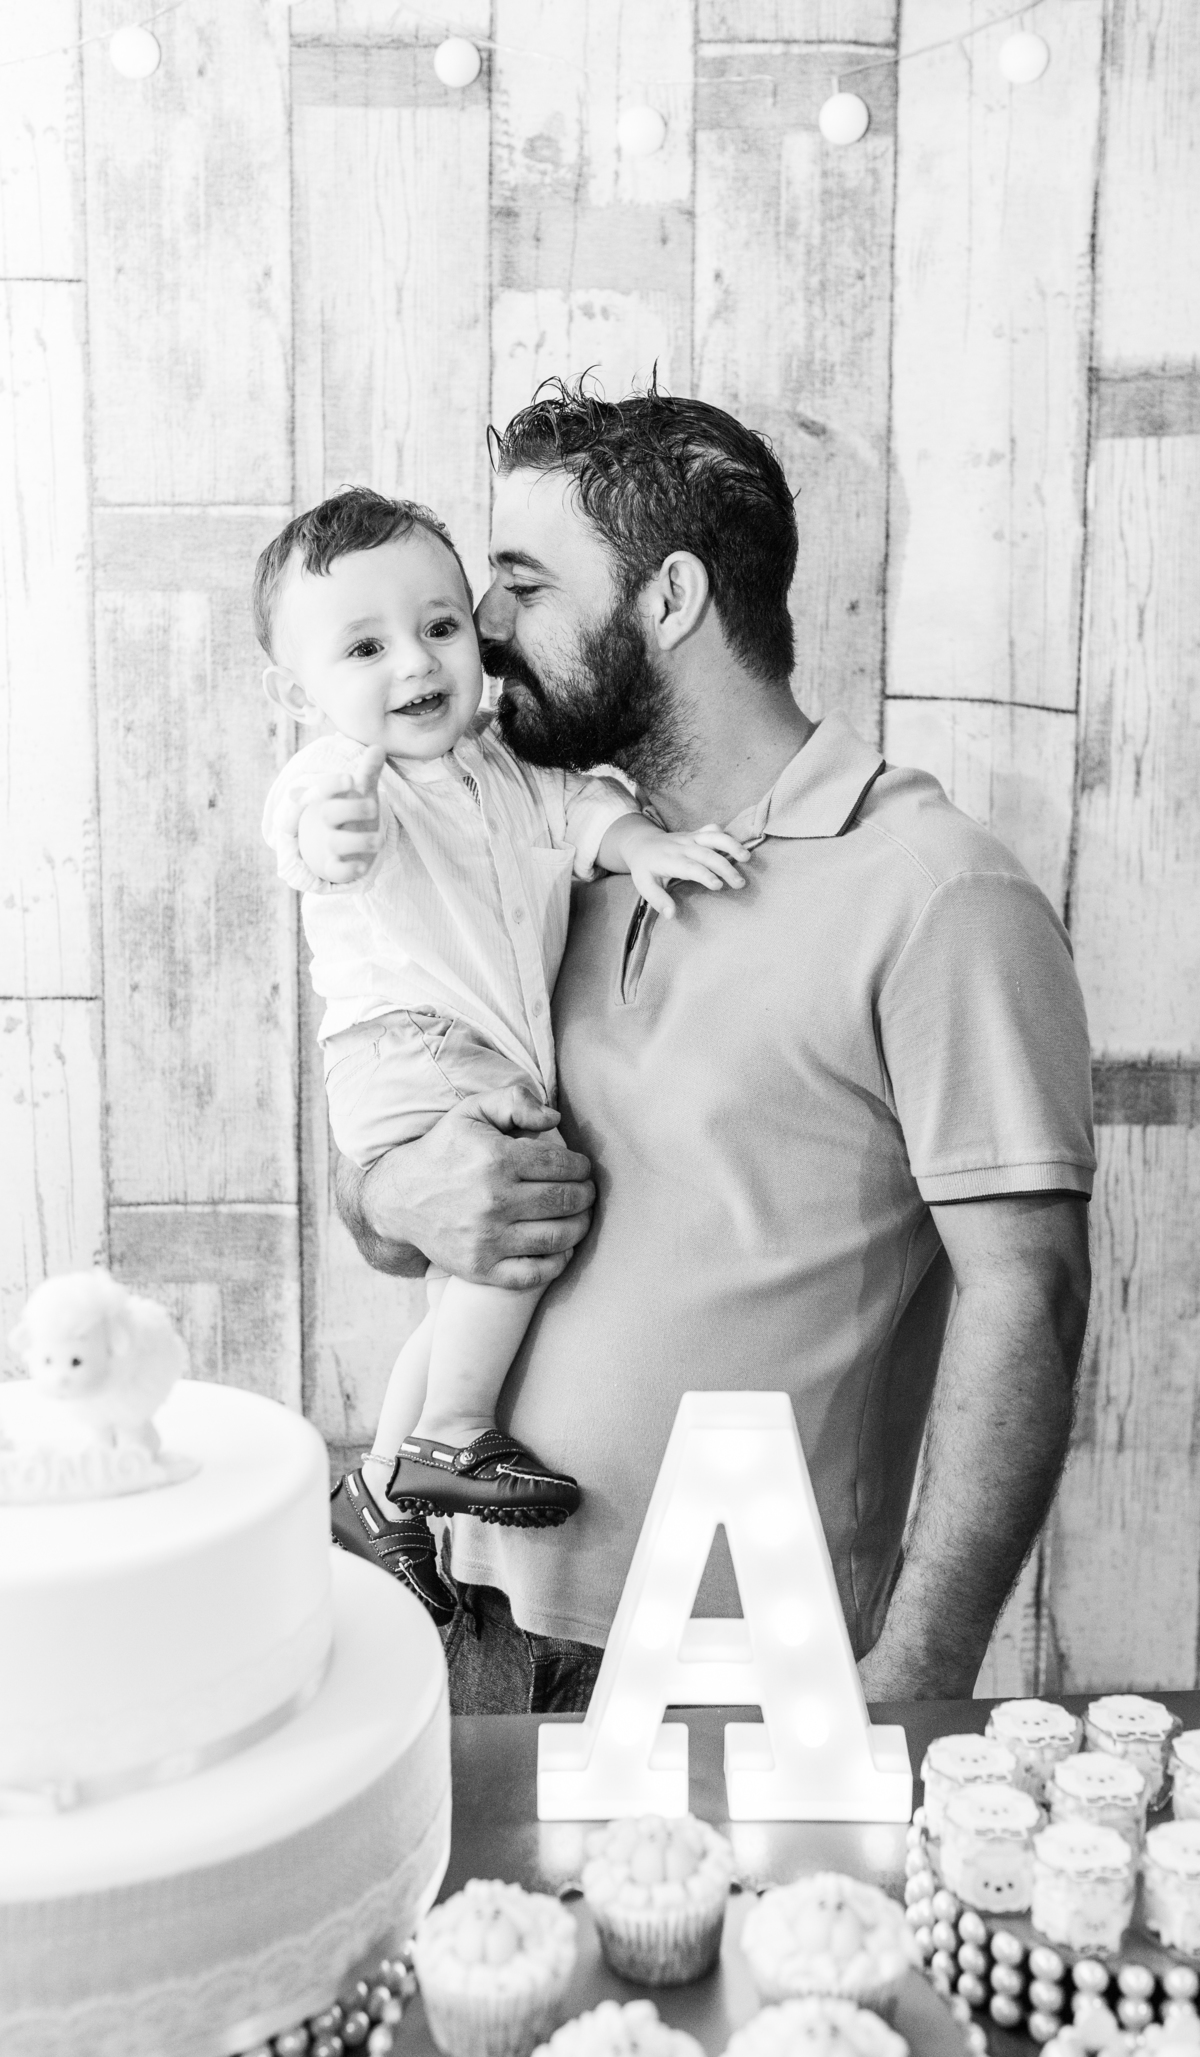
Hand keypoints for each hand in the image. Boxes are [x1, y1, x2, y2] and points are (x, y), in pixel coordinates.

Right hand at [296, 744, 386, 883]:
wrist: (332, 848)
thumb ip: (368, 772)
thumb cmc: (349, 814)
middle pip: (329, 813)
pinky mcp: (336, 867)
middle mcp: (327, 822)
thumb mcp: (359, 792)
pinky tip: (363, 867)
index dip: (334, 783)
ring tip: (379, 840)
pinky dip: (349, 869)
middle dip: (350, 809)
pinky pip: (337, 870)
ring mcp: (330, 844)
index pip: (325, 789)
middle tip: (373, 806)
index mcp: (331, 800)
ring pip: (336, 843)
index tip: (350, 779)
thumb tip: (379, 746)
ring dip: (358, 840)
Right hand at [349, 1084, 595, 1288]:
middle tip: (586, 1192)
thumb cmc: (445, 1151)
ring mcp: (487, 1239)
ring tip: (581, 1217)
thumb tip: (554, 1118)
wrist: (399, 1198)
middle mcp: (493, 1200)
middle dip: (586, 1195)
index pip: (562, 1165)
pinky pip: (535, 1273)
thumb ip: (514, 1101)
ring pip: (558, 1237)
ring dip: (580, 1226)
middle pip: (566, 1200)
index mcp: (496, 1159)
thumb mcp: (472, 1112)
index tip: (582, 1169)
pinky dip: (558, 1262)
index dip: (581, 1166)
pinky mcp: (481, 1268)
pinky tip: (561, 1247)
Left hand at [623, 819, 752, 920]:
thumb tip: (672, 915)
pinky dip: (725, 835)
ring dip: (731, 845)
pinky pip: (712, 830)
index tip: (719, 886)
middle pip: (707, 854)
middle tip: (740, 883)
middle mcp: (682, 846)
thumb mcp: (644, 886)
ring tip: (747, 857)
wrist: (641, 843)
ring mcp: (690, 837)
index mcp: (669, 860)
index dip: (705, 875)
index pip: (690, 867)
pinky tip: (738, 846)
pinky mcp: (696, 833)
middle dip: (725, 867)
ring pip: (713, 837)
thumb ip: (658, 900)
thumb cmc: (645, 869)